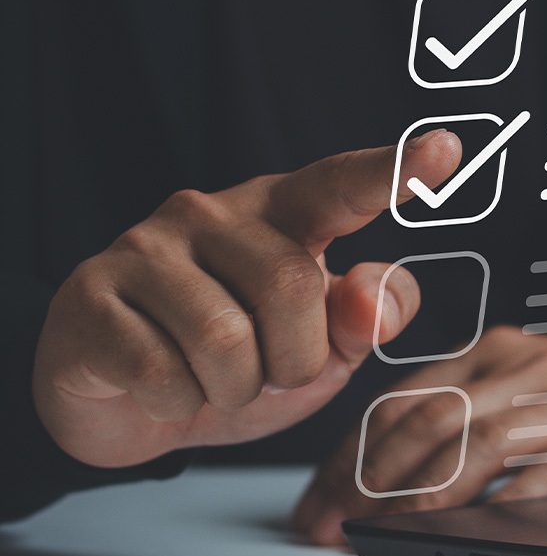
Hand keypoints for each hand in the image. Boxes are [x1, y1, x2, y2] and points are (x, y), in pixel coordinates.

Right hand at [32, 130, 461, 468]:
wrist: (127, 405)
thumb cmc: (242, 362)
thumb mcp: (323, 350)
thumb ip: (366, 319)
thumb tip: (373, 299)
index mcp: (281, 214)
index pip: (340, 186)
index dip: (393, 170)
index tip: (447, 150)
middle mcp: (211, 213)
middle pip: (292, 287)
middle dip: (295, 359)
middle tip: (269, 371)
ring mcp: (144, 247)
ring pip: (226, 339)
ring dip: (236, 388)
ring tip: (215, 380)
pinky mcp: (90, 296)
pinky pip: (163, 372)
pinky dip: (179, 404)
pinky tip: (164, 387)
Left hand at [293, 328, 546, 544]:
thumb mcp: (530, 381)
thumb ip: (470, 403)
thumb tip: (387, 464)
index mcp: (500, 349)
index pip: (404, 396)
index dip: (351, 451)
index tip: (320, 498)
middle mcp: (527, 367)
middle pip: (425, 421)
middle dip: (364, 480)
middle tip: (330, 524)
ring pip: (469, 446)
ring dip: (411, 496)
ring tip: (376, 531)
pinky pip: (533, 477)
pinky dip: (486, 507)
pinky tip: (453, 530)